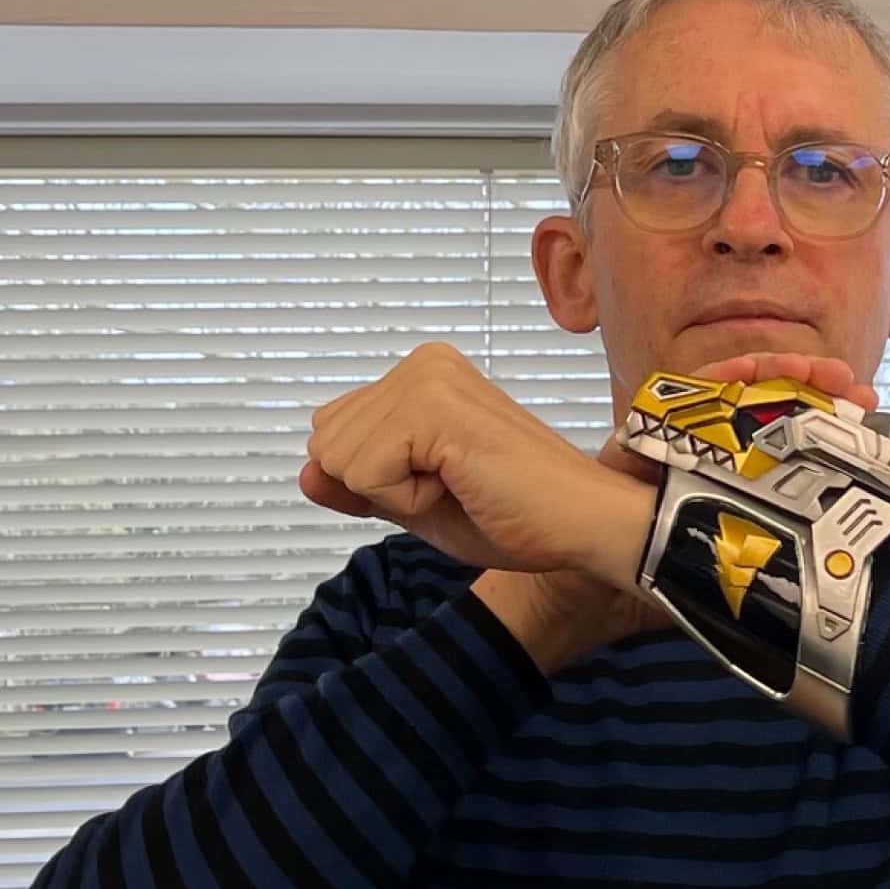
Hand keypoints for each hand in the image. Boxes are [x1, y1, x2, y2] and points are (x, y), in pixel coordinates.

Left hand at [305, 349, 882, 676]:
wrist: (585, 525)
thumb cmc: (522, 519)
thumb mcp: (420, 506)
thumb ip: (358, 486)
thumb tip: (304, 471)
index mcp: (421, 377)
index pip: (336, 439)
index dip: (382, 486)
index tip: (453, 487)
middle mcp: (420, 363)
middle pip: (327, 445)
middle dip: (382, 489)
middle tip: (461, 489)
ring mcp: (424, 377)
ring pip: (340, 460)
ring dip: (397, 496)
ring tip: (465, 487)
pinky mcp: (430, 406)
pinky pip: (365, 473)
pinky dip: (406, 500)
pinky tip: (462, 487)